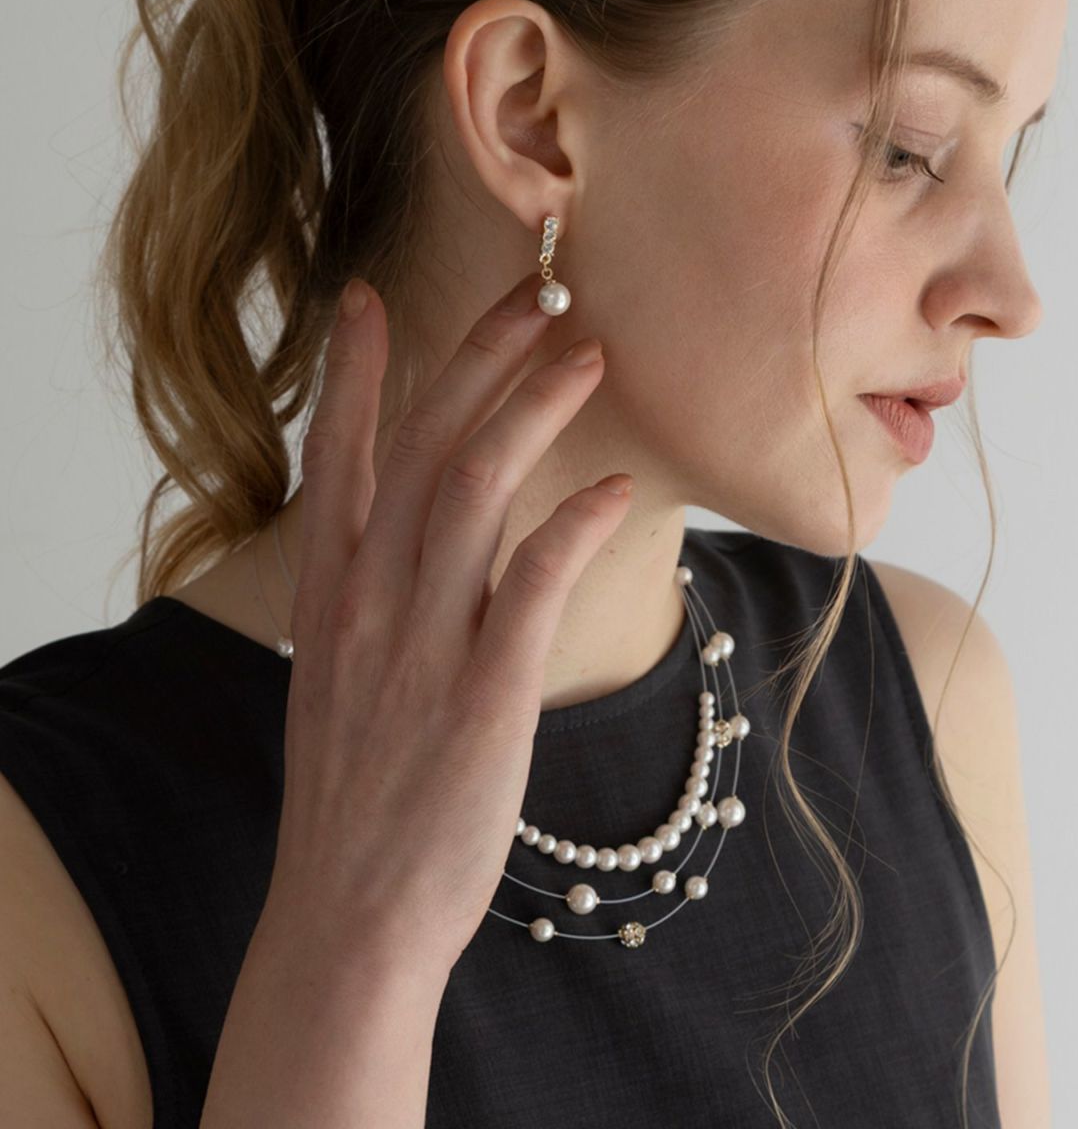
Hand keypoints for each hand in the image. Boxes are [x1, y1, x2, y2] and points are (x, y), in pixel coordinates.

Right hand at [268, 271, 632, 972]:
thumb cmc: (359, 796)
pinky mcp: (482, 698)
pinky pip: (532, 586)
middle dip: (478, 355)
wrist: (351, 918)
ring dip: (532, 409)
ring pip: (473, 489)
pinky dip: (575, 526)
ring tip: (588, 353)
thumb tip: (424, 540)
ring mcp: (421, 647)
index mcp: (328, 597)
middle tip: (538, 289)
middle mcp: (367, 604)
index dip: (353, 372)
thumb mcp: (339, 679)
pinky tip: (618, 491)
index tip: (367, 297)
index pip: (337, 456)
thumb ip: (374, 600)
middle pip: (422, 446)